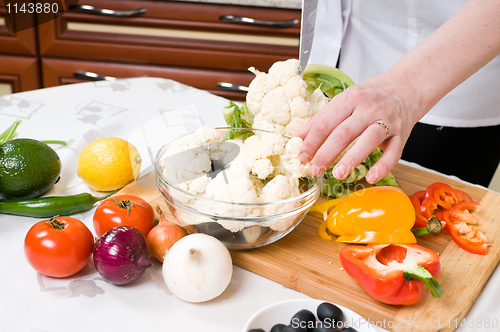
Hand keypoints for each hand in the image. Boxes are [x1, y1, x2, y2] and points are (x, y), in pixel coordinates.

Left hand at [297, 71, 423, 183]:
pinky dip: (383, 166)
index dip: (311, 142)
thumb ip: (322, 118)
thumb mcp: (345, 100)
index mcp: (350, 99)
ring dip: (352, 159)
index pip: (326, 123)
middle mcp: (368, 109)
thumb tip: (299, 138)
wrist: (407, 87)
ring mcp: (387, 121)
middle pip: (344, 132)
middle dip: (326, 153)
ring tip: (338, 174)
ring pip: (368, 140)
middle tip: (315, 169)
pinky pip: (394, 152)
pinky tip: (371, 178)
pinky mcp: (401, 134)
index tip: (302, 157)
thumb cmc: (371, 97)